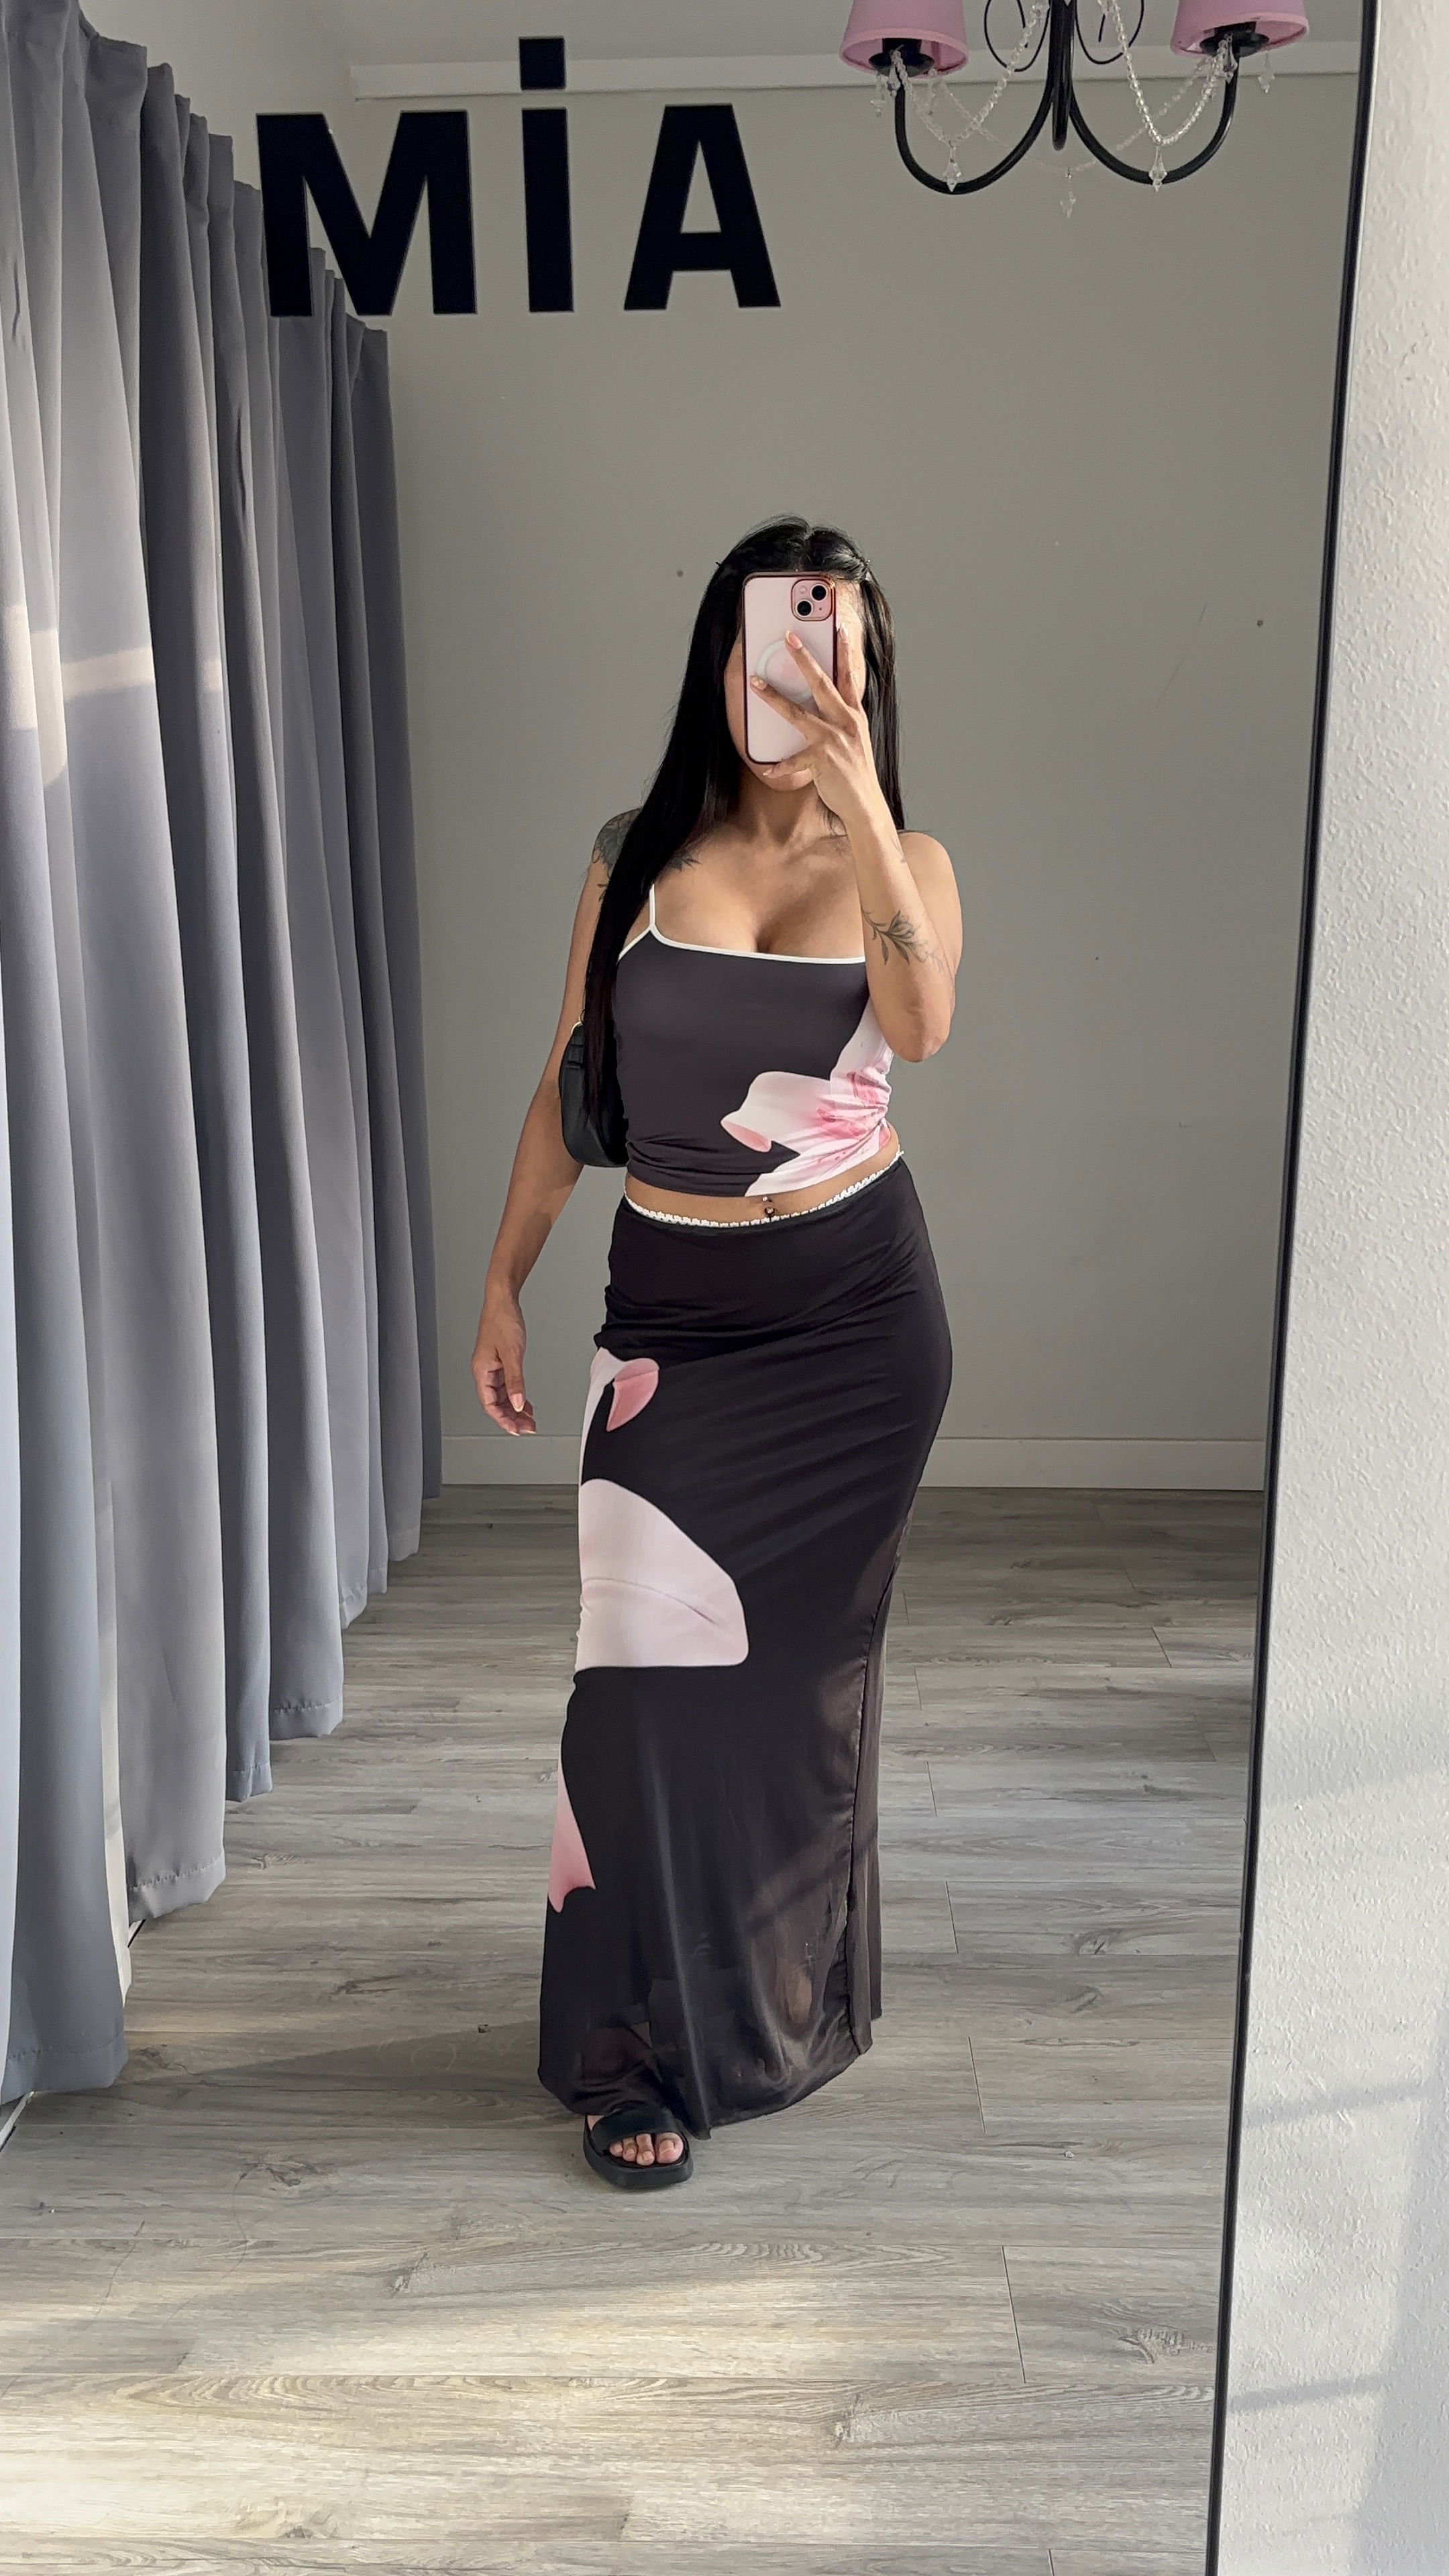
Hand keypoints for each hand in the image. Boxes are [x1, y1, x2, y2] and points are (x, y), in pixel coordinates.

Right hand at [472, 1293, 535, 1433]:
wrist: (503, 1301)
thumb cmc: (502, 1320)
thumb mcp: (512, 1354)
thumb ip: (515, 1381)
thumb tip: (517, 1402)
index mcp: (481, 1370)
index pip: (489, 1404)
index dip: (502, 1419)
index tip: (516, 1429)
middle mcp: (484, 1371)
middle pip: (495, 1403)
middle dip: (511, 1417)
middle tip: (527, 1427)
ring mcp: (491, 1367)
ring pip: (501, 1395)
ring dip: (514, 1408)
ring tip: (529, 1419)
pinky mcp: (499, 1361)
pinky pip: (506, 1385)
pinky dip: (516, 1395)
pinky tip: (525, 1402)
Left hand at [748, 625, 883, 827]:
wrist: (865, 804)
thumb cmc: (856, 772)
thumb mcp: (854, 739)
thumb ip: (841, 719)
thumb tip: (823, 704)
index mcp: (854, 715)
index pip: (849, 676)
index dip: (844, 651)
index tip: (838, 627)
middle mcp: (846, 723)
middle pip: (821, 684)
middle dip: (804, 658)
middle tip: (788, 637)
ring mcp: (834, 740)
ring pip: (798, 713)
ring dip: (774, 697)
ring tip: (755, 682)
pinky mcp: (822, 760)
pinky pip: (794, 760)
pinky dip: (780, 765)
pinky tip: (767, 768)